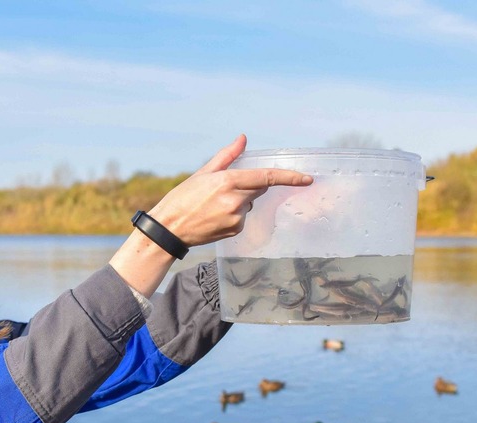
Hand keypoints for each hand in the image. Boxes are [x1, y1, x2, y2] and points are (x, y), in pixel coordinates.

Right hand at [148, 134, 312, 246]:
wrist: (170, 228)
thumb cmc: (183, 198)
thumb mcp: (203, 172)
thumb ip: (227, 156)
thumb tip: (243, 139)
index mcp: (228, 181)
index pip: (267, 177)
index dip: (289, 178)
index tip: (306, 179)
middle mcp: (236, 200)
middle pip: (260, 187)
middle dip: (251, 183)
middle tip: (225, 187)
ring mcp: (237, 217)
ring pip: (250, 202)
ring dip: (241, 199)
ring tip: (214, 204)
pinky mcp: (235, 229)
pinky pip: (243, 216)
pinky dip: (235, 213)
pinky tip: (216, 215)